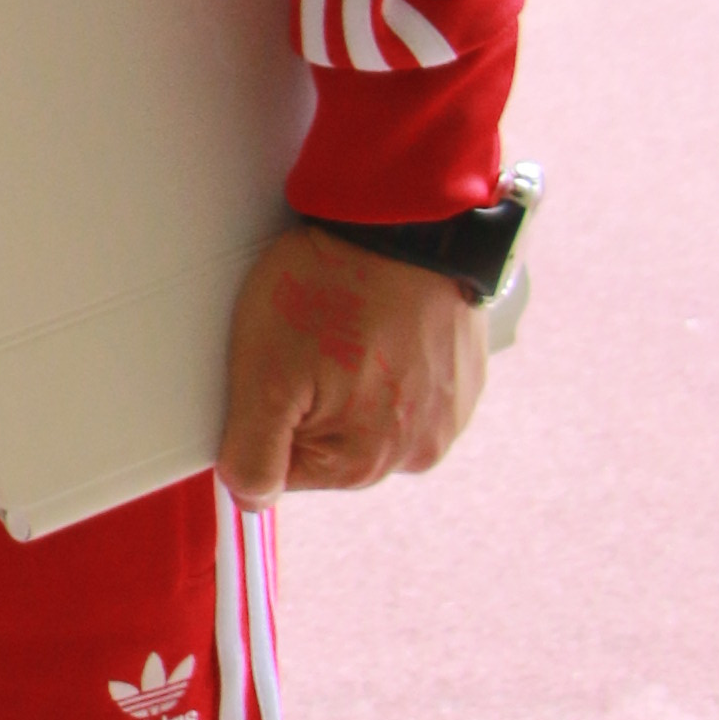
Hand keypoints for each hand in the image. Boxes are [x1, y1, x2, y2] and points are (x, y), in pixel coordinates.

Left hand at [217, 228, 488, 504]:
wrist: (405, 221)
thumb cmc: (332, 290)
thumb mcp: (265, 374)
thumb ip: (252, 452)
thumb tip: (252, 498)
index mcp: (364, 463)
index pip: (284, 465)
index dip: (265, 413)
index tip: (276, 365)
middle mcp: (417, 452)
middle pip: (329, 441)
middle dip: (311, 394)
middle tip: (309, 336)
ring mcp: (449, 413)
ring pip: (369, 410)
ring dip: (351, 374)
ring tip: (346, 321)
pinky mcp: (466, 373)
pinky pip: (410, 381)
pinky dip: (389, 355)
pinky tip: (378, 318)